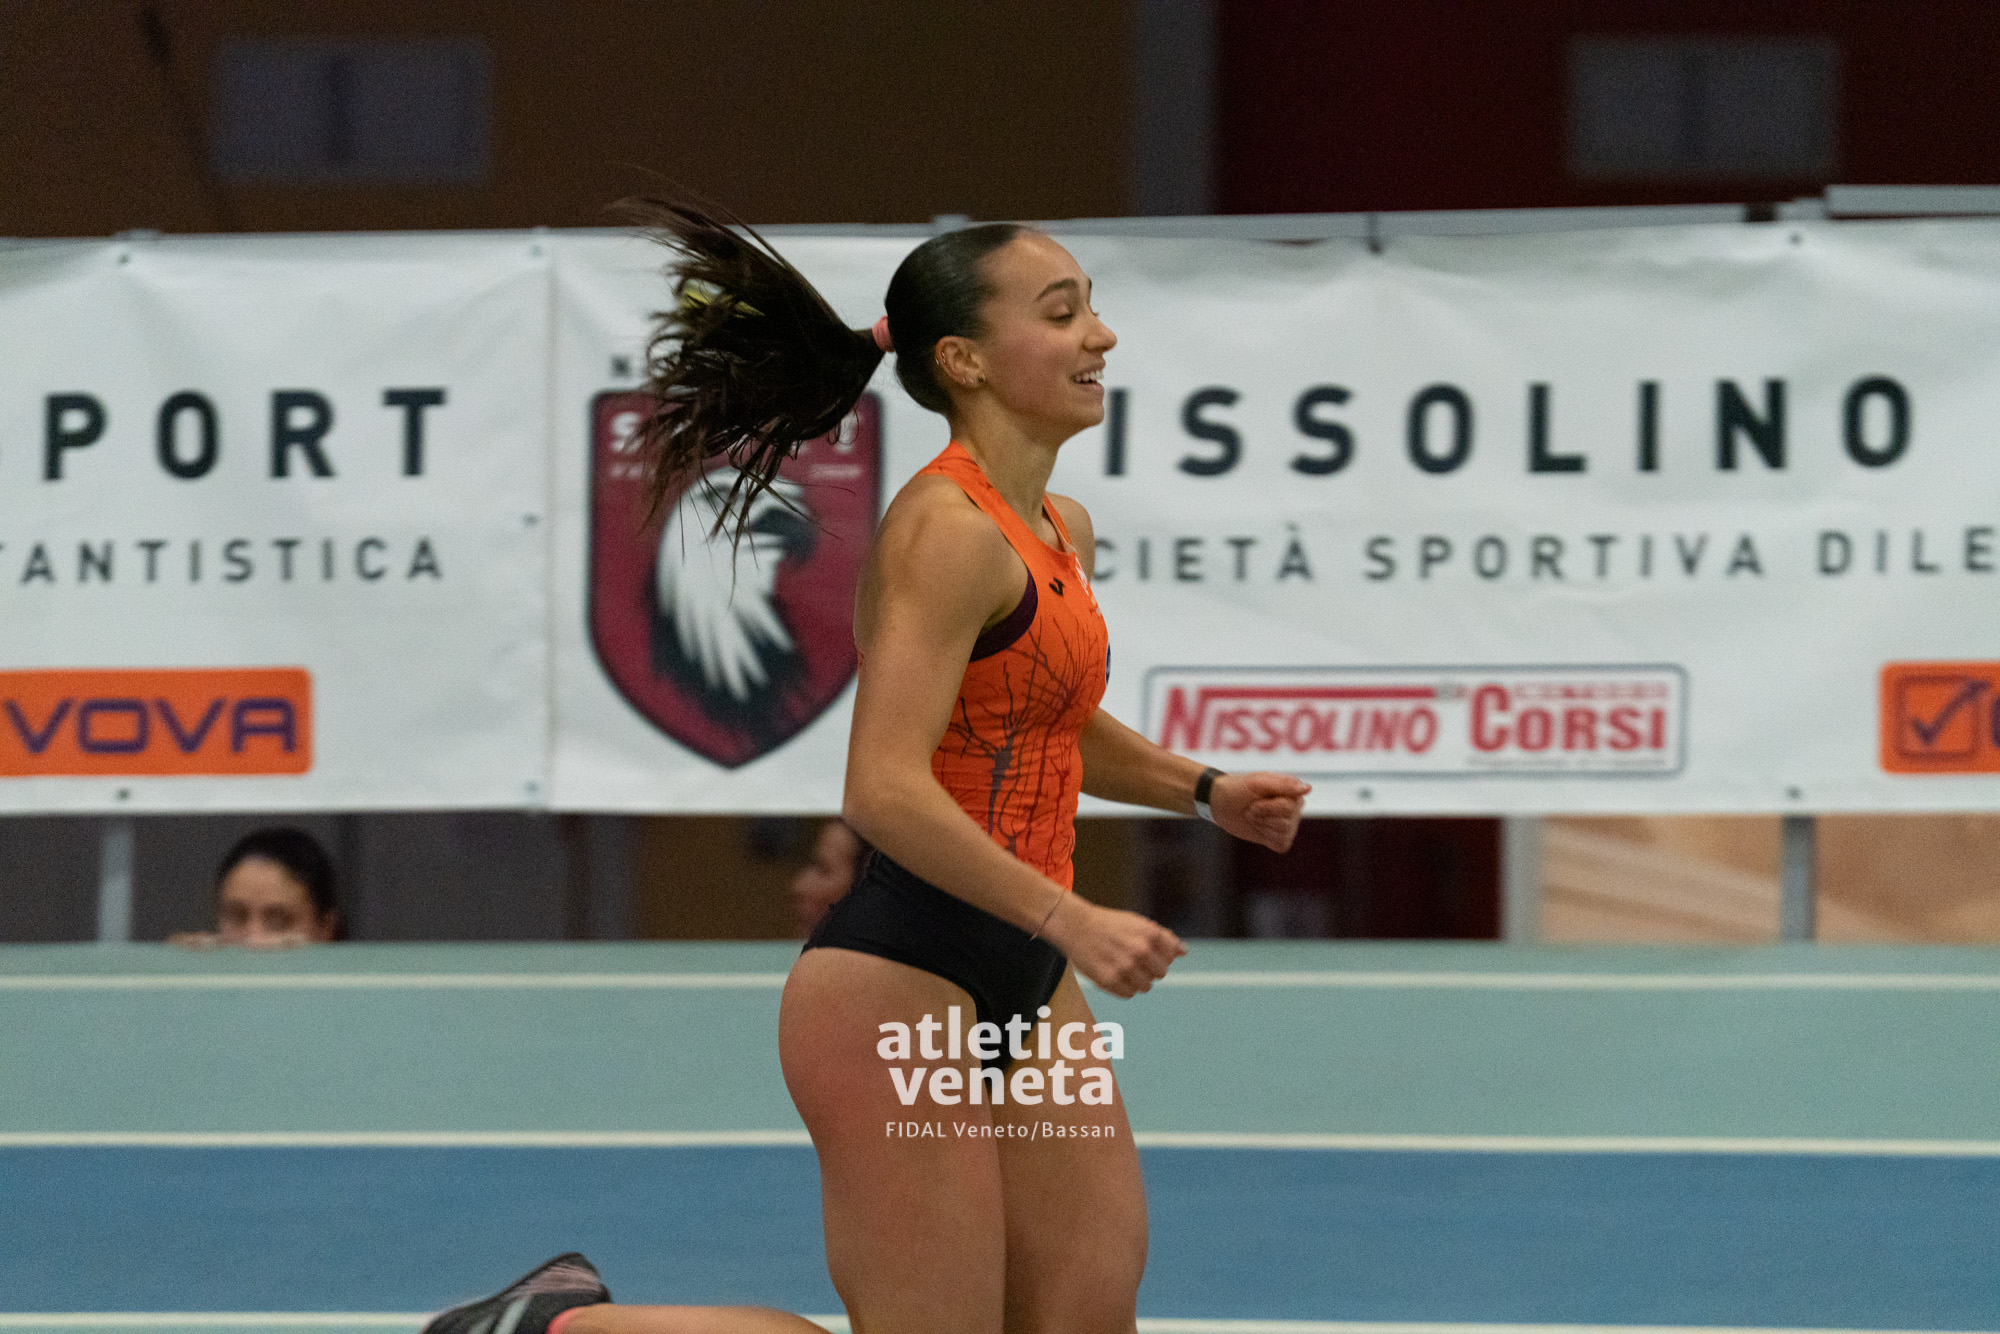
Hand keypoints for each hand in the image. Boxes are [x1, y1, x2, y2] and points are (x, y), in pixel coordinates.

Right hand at [1041, 894, 1185, 997]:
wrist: (1076, 926)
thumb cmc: (1110, 925)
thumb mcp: (1138, 923)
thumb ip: (1162, 937)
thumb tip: (1183, 952)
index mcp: (1150, 934)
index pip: (1170, 957)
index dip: (1160, 956)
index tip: (1147, 951)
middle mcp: (1139, 950)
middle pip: (1160, 974)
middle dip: (1150, 969)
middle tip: (1134, 960)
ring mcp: (1125, 967)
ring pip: (1146, 986)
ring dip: (1137, 980)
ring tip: (1123, 968)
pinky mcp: (1110, 980)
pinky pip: (1129, 994)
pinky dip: (1124, 988)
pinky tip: (1114, 974)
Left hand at [1211, 771, 1310, 851]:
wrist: (1220, 803)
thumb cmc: (1238, 788)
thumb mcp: (1258, 782)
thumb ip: (1283, 784)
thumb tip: (1308, 789)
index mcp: (1292, 790)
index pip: (1289, 807)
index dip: (1267, 808)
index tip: (1253, 801)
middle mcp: (1294, 807)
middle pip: (1286, 822)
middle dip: (1263, 817)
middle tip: (1251, 809)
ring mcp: (1288, 823)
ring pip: (1284, 834)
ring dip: (1262, 826)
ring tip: (1253, 816)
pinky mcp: (1279, 837)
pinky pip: (1282, 845)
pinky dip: (1266, 838)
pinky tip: (1259, 828)